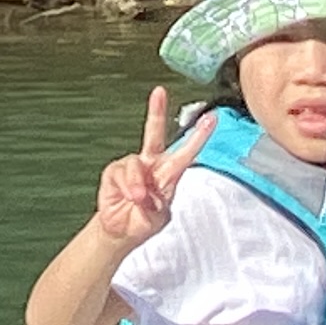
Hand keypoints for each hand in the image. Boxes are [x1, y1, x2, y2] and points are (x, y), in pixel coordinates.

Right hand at [92, 89, 188, 246]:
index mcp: (169, 173)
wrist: (121, 232)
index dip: (198, 135)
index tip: (211, 118)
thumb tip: (143, 192)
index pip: (186, 152)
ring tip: (138, 199)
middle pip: (154, 134)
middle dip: (156, 112)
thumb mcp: (158, 218)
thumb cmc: (143, 220)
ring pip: (135, 163)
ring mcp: (132, 167)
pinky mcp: (114, 172)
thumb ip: (154, 205)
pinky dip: (125, 187)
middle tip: (160, 92)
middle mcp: (151, 164)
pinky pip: (120, 173)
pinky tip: (128, 197)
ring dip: (136, 184)